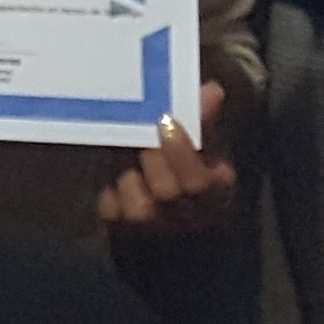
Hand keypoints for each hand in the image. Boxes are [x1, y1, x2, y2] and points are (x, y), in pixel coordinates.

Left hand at [95, 83, 237, 238]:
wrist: (165, 227)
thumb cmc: (186, 178)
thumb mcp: (203, 154)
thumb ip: (202, 124)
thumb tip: (211, 89)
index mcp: (215, 198)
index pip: (200, 181)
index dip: (181, 151)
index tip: (166, 121)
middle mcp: (187, 219)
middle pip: (168, 192)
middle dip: (153, 160)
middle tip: (144, 142)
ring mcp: (155, 231)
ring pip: (137, 206)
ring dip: (129, 178)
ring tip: (128, 165)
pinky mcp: (122, 234)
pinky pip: (111, 211)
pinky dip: (109, 192)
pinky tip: (112, 180)